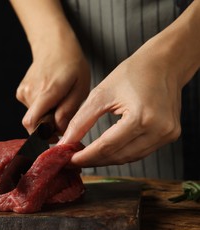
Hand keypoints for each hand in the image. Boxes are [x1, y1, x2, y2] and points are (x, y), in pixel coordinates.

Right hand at [16, 33, 89, 134]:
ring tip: (58, 100)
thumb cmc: (71, 65)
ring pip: (35, 117)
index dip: (42, 135)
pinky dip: (42, 108)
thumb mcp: (80, 87)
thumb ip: (69, 110)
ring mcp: (23, 92)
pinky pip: (32, 110)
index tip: (55, 135)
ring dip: (47, 115)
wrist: (54, 46)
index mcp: (47, 91)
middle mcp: (31, 92)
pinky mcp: (21, 93)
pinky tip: (50, 96)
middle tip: (64, 114)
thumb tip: (59, 130)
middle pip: (36, 123)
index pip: (31, 123)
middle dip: (50, 125)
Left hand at [58, 47, 182, 166]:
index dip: (85, 156)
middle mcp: (159, 130)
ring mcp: (167, 134)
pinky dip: (120, 153)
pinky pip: (139, 152)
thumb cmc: (133, 73)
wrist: (165, 63)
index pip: (107, 146)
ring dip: (106, 160)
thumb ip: (81, 122)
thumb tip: (65, 143)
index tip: (68, 160)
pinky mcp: (170, 135)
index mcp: (141, 117)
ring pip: (128, 158)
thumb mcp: (100, 94)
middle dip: (93, 160)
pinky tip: (105, 151)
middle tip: (73, 160)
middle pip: (118, 156)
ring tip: (86, 156)